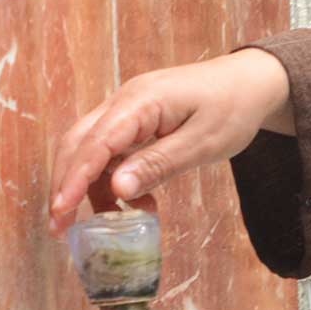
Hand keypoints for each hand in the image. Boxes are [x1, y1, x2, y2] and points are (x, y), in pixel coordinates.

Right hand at [47, 49, 292, 231]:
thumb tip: (116, 189)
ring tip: (118, 220)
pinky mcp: (134, 120)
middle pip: (79, 143)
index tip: (59, 212)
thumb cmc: (233, 108)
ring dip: (93, 186)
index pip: (94, 143)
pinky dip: (114, 179)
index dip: (73, 179)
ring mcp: (127, 109)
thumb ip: (158, 164)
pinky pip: (111, 150)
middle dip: (66, 185)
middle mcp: (124, 101)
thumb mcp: (202, 143)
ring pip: (91, 149)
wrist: (251, 82)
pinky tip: (137, 201)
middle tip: (61, 228)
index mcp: (140, 101)